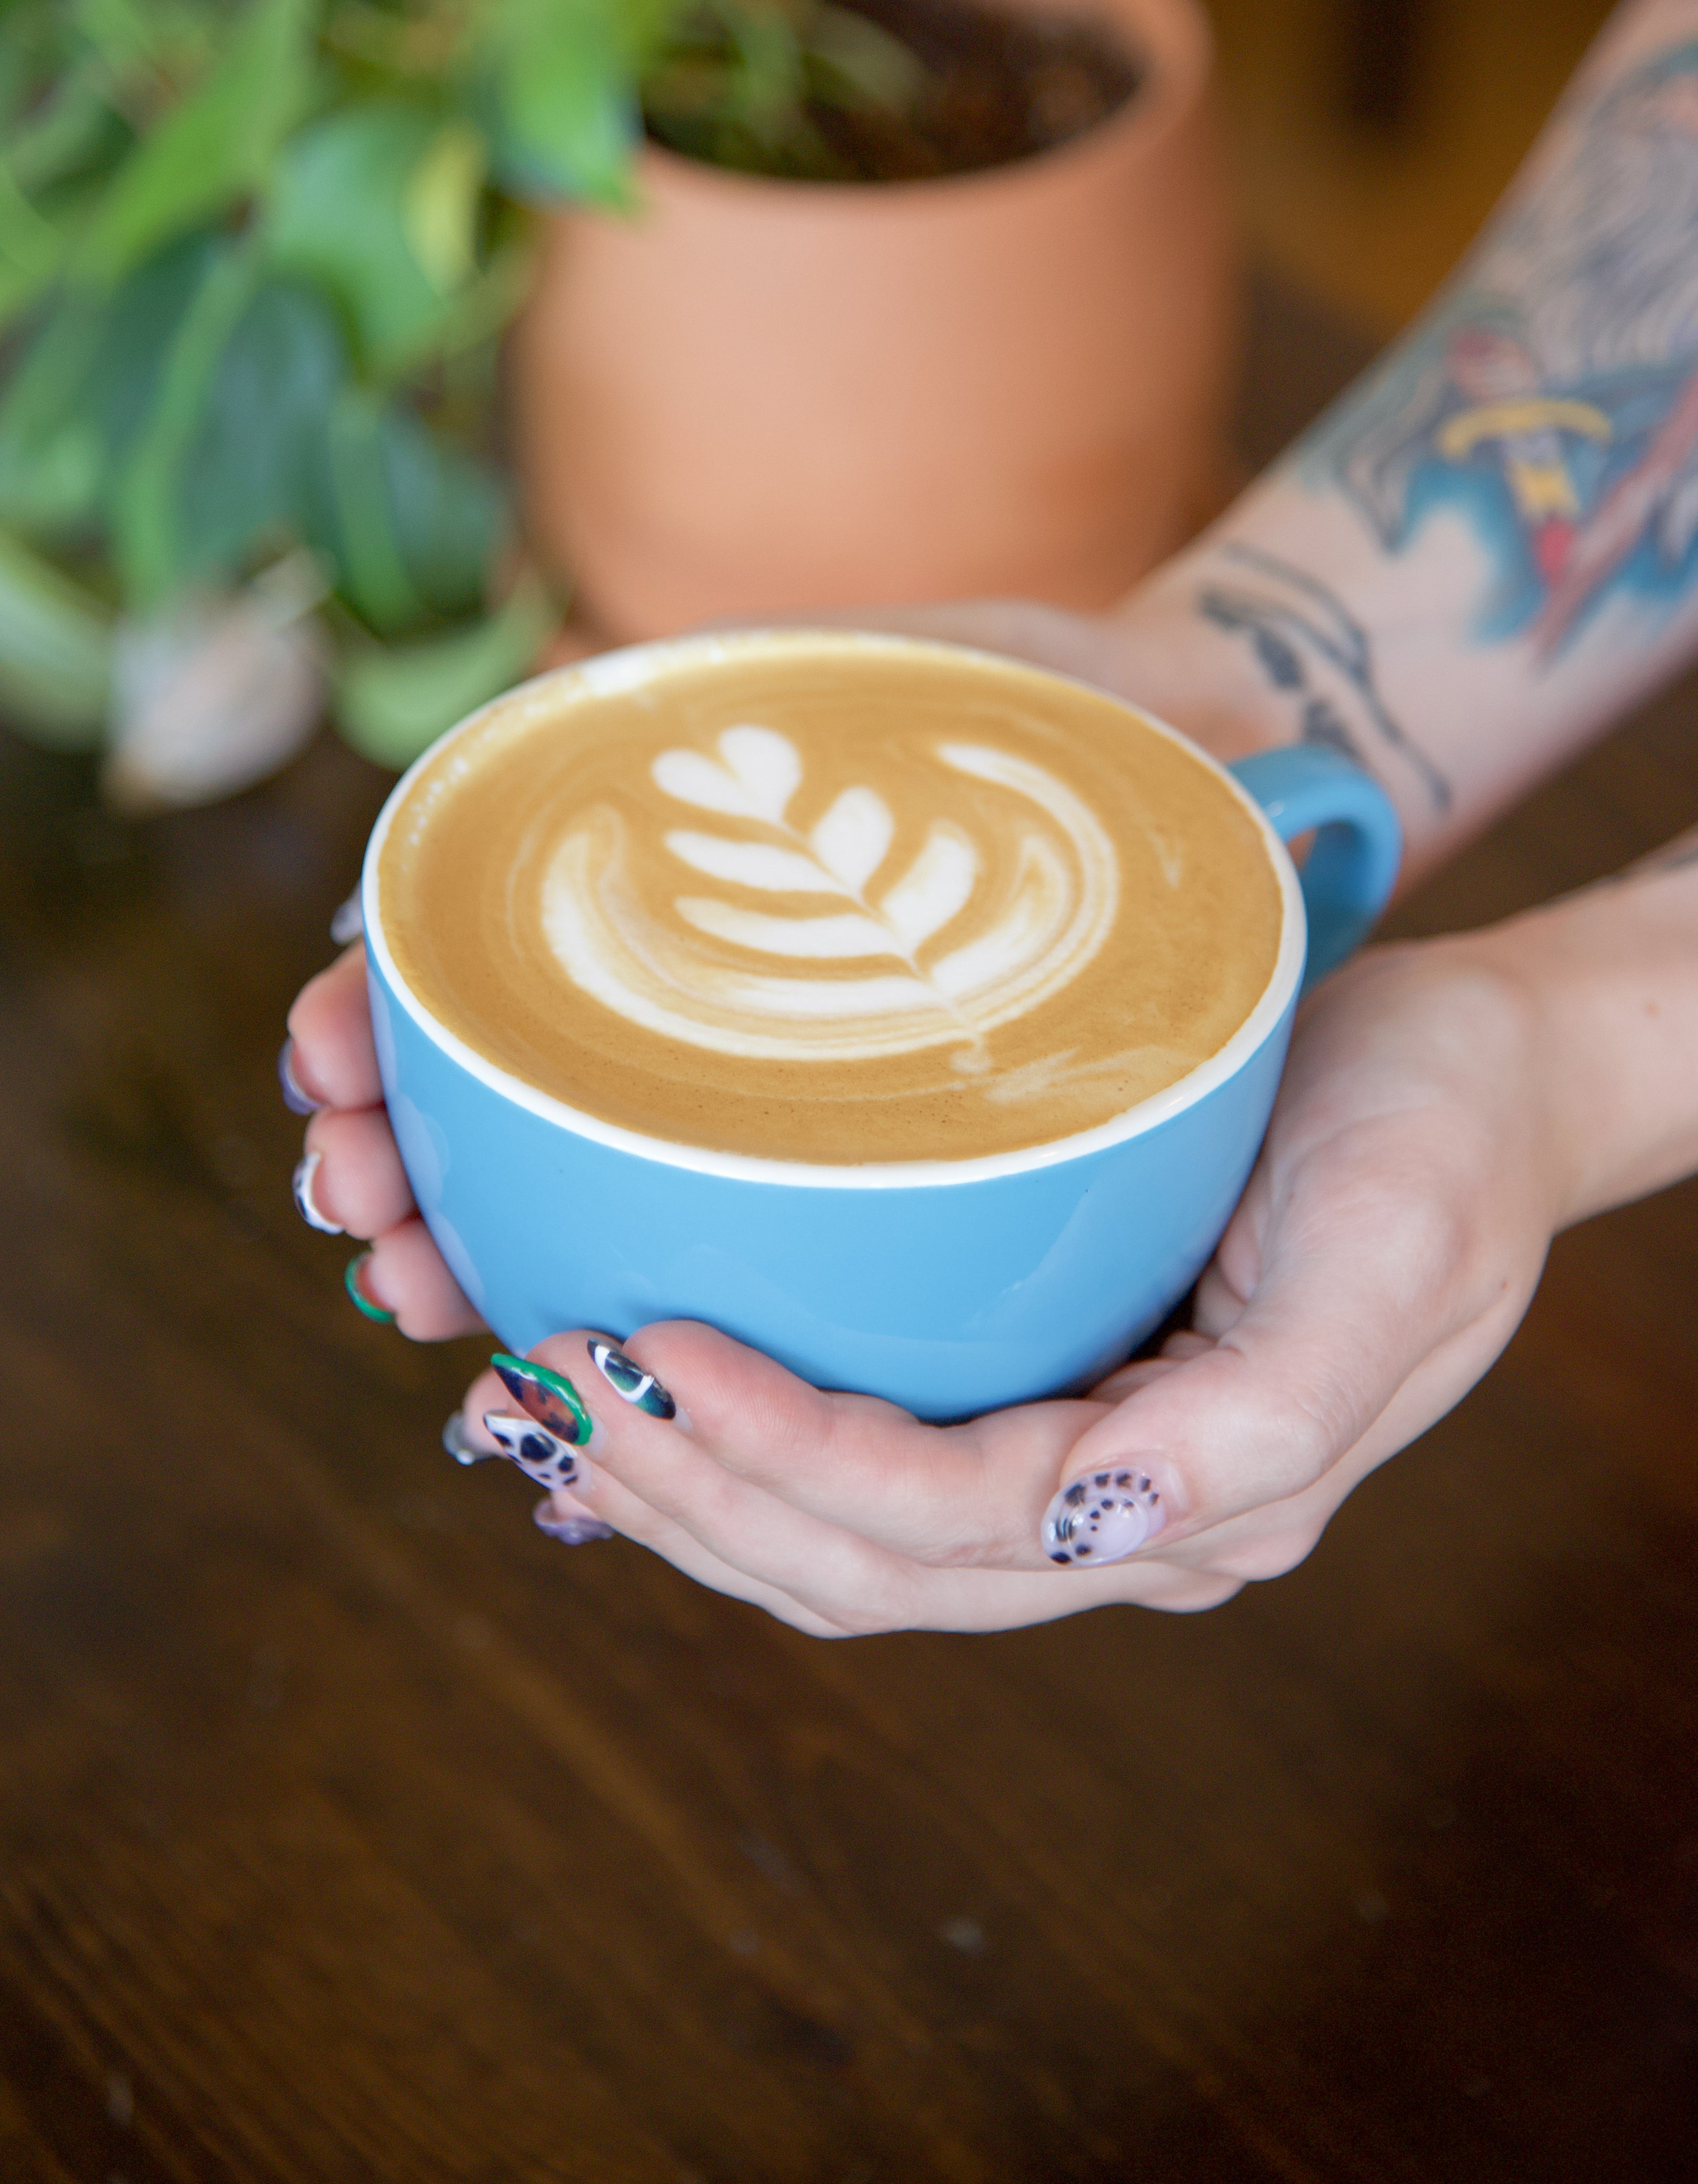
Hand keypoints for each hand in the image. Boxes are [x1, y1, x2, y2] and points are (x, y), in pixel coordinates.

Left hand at [288, 930, 1569, 1632]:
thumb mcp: (1387, 1259)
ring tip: (539, 1401)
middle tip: (534, 1383)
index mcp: (1198, 1497)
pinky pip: (863, 1460)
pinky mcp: (1044, 1387)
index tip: (642, 1344)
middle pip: (855, 1560)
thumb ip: (1264, 1420)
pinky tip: (646, 1385)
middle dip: (684, 1485)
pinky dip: (739, 1438)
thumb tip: (1100, 1523)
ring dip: (680, 1484)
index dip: (775, 1452)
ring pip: (836, 1538)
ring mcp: (1075, 1461)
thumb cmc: (1441, 1135)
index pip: (935, 1523)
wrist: (1490, 1067)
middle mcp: (1117, 1512)